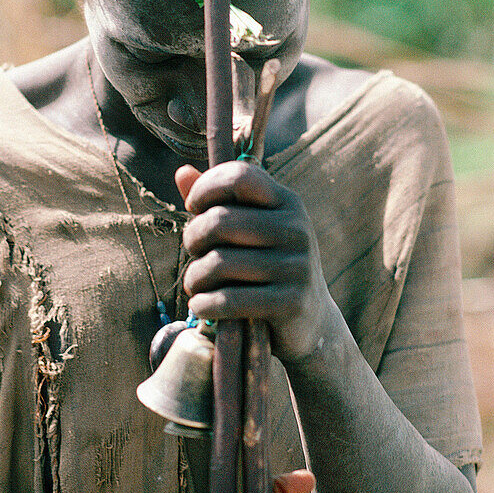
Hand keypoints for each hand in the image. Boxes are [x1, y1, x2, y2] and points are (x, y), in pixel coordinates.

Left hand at [176, 161, 333, 362]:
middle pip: (220, 221)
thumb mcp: (251, 229)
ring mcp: (297, 266)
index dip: (206, 187)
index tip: (193, 207)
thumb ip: (217, 202)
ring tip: (194, 283)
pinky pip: (230, 300)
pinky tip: (200, 306)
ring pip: (219, 263)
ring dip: (194, 277)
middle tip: (192, 253)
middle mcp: (296, 229)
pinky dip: (205, 304)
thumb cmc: (268, 267)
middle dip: (193, 237)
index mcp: (287, 202)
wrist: (312, 321)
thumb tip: (181, 171)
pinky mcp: (291, 303)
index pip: (239, 177)